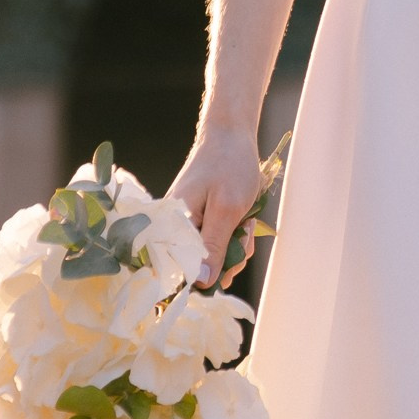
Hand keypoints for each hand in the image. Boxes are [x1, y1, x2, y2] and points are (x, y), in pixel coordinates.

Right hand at [168, 119, 264, 283]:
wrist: (232, 134)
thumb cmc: (229, 165)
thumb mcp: (227, 209)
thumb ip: (214, 247)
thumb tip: (201, 284)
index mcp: (172, 226)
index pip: (177, 271)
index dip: (202, 279)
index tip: (228, 266)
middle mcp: (175, 230)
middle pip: (200, 269)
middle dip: (228, 259)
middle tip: (243, 233)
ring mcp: (189, 227)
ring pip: (214, 259)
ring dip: (236, 247)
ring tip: (246, 222)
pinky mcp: (201, 224)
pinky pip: (219, 245)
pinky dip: (235, 238)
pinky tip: (245, 221)